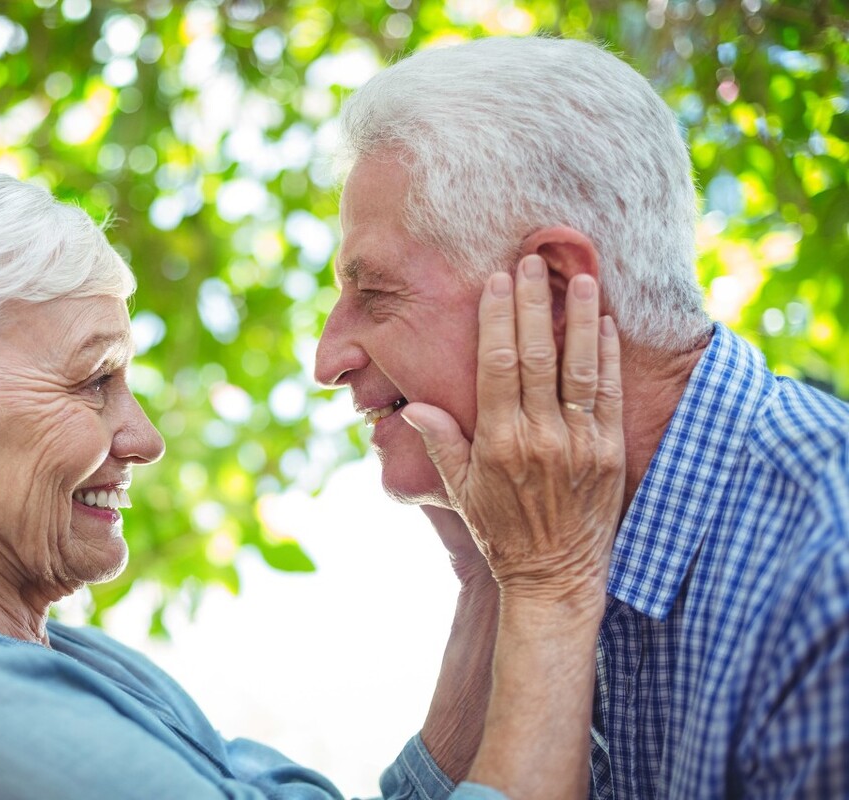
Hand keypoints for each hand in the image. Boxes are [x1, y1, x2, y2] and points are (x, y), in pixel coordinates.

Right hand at [401, 255, 623, 605]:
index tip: (496, 282)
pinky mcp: (611, 453)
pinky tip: (606, 323)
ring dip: (580, 319)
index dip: (498, 319)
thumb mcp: (460, 491)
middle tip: (532, 261)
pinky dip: (610, 356)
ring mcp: (581, 444)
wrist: (555, 577)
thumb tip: (412, 406)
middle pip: (537, 356)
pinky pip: (612, 394)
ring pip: (581, 368)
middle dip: (534, 304)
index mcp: (499, 442)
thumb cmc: (501, 533)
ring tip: (579, 277)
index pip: (498, 366)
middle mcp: (541, 437)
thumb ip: (441, 443)